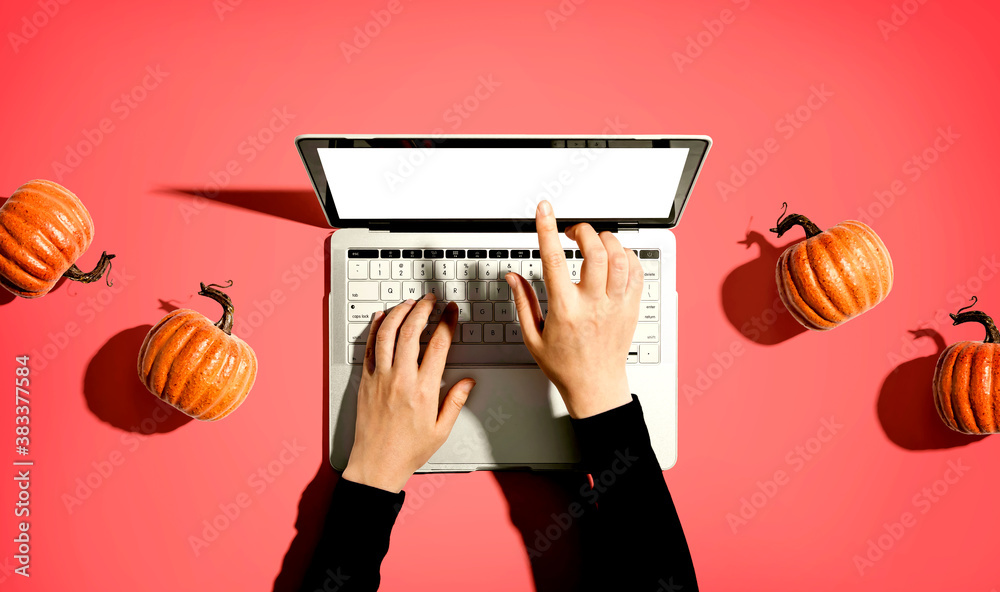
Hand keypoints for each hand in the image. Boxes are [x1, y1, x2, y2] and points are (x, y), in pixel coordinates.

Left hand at [342, 293, 475, 492]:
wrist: (376, 465)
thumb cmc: (407, 451)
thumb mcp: (441, 430)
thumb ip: (455, 402)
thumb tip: (467, 382)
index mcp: (424, 390)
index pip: (439, 345)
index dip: (447, 322)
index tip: (451, 311)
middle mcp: (401, 379)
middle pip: (412, 331)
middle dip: (423, 309)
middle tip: (431, 300)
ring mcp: (380, 378)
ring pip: (388, 334)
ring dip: (399, 313)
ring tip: (409, 303)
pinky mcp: (365, 381)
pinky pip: (369, 348)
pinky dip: (376, 329)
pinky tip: (383, 318)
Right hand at [505, 200, 642, 418]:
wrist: (596, 386)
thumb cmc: (565, 365)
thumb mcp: (533, 337)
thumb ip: (523, 302)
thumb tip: (513, 277)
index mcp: (565, 310)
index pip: (554, 260)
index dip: (547, 229)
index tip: (544, 210)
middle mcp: (593, 304)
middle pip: (595, 252)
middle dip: (583, 231)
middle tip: (573, 232)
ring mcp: (616, 305)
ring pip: (619, 258)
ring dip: (606, 241)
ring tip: (594, 243)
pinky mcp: (631, 308)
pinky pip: (636, 271)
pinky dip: (626, 256)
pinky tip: (614, 259)